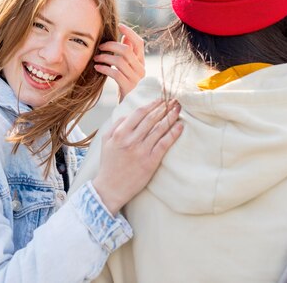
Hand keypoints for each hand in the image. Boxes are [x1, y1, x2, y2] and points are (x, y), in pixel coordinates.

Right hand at [92, 99, 182, 215]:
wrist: (110, 188)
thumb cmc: (109, 164)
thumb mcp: (106, 141)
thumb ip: (116, 125)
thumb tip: (129, 115)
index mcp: (120, 133)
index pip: (138, 113)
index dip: (151, 104)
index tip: (161, 99)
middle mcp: (131, 140)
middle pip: (151, 118)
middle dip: (164, 107)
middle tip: (174, 100)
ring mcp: (141, 151)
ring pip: (159, 129)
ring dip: (170, 117)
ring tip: (178, 109)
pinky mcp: (150, 162)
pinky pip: (164, 144)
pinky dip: (173, 134)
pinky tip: (179, 127)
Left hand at [94, 24, 145, 101]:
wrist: (130, 106)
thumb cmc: (125, 84)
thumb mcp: (128, 68)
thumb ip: (128, 54)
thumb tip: (125, 37)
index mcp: (141, 62)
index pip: (139, 43)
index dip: (130, 33)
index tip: (120, 25)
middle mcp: (141, 69)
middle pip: (127, 50)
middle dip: (111, 46)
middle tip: (100, 47)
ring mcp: (136, 79)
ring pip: (119, 61)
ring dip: (105, 57)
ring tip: (96, 58)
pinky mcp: (128, 87)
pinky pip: (115, 73)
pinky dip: (104, 68)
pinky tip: (97, 67)